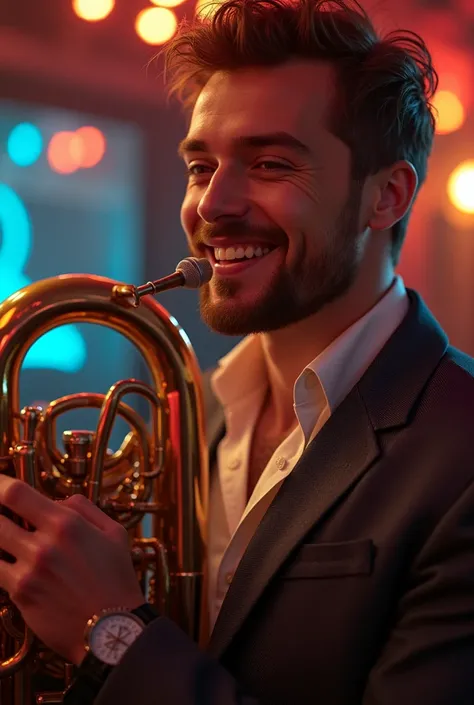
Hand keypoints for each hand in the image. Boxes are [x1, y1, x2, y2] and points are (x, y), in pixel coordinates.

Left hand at [0, 475, 144, 665]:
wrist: (112, 630)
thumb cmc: (117, 580)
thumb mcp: (115, 533)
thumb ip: (85, 508)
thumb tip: (56, 501)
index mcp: (66, 524)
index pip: (16, 493)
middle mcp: (43, 545)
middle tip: (0, 515)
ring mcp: (28, 571)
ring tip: (6, 541)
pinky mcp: (20, 595)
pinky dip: (0, 565)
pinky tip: (9, 565)